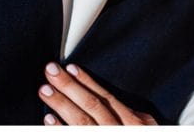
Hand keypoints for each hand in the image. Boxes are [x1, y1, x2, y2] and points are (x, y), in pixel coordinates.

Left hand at [39, 62, 157, 124]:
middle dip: (70, 87)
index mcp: (133, 125)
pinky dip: (60, 130)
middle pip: (92, 106)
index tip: (71, 68)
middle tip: (51, 72)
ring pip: (82, 123)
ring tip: (45, 90)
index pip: (106, 99)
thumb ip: (134, 118)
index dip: (88, 82)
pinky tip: (48, 121)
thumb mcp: (148, 130)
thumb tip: (119, 104)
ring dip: (62, 105)